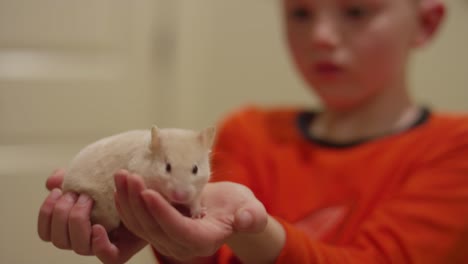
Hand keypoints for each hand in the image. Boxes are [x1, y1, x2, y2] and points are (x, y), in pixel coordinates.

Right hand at [37, 169, 146, 263]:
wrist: (149, 194)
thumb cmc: (119, 187)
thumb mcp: (94, 177)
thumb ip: (73, 177)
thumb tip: (53, 181)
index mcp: (73, 226)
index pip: (47, 232)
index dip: (46, 213)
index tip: (57, 191)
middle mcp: (85, 239)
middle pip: (59, 240)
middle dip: (62, 214)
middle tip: (78, 194)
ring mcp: (102, 247)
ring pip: (78, 247)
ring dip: (78, 221)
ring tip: (90, 200)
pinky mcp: (122, 252)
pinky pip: (106, 256)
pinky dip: (98, 243)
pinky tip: (99, 226)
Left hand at [114, 170, 267, 260]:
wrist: (225, 210)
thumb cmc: (240, 207)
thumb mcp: (251, 208)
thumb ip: (252, 216)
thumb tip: (245, 220)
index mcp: (204, 241)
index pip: (179, 230)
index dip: (162, 213)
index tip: (148, 192)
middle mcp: (182, 247)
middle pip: (154, 229)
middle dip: (139, 202)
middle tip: (130, 176)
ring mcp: (167, 241)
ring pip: (140, 226)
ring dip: (128, 201)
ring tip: (122, 175)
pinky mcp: (157, 232)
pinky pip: (136, 222)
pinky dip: (127, 204)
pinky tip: (122, 185)